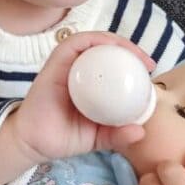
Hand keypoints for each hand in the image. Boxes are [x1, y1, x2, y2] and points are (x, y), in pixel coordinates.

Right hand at [0, 31, 151, 184]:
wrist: (34, 143)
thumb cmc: (62, 138)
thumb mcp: (97, 138)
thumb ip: (116, 135)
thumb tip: (141, 131)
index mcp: (90, 85)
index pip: (114, 65)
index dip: (133, 62)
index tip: (150, 72)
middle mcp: (79, 71)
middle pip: (106, 50)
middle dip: (130, 50)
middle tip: (147, 63)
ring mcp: (67, 64)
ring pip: (93, 42)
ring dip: (116, 42)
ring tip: (135, 54)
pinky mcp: (56, 61)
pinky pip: (76, 43)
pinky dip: (95, 40)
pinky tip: (111, 46)